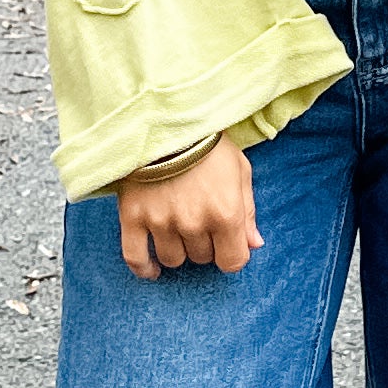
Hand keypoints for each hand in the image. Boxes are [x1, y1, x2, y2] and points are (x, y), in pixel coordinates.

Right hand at [115, 133, 258, 279]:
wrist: (164, 119)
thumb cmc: (207, 143)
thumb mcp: (239, 170)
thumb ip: (248, 211)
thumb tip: (254, 244)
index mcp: (225, 213)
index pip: (233, 261)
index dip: (231, 254)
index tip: (225, 243)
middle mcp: (194, 223)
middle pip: (202, 258)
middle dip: (204, 243)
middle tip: (199, 219)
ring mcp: (161, 222)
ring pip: (173, 259)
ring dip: (178, 249)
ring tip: (177, 229)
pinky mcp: (133, 217)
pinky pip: (136, 258)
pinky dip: (144, 268)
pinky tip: (152, 268)